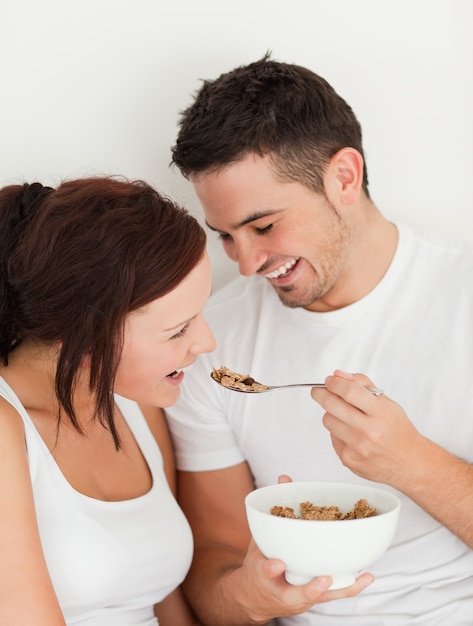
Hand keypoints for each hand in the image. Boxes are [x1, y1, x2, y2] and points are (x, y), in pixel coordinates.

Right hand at [231, 473, 373, 622]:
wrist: (259, 595)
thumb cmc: (262, 561)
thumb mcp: (260, 538)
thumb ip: (273, 509)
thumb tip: (284, 479)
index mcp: (264, 573)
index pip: (265, 572)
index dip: (271, 568)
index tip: (278, 564)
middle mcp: (283, 591)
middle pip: (297, 594)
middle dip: (311, 589)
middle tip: (324, 580)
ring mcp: (301, 597)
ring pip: (321, 597)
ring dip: (339, 588)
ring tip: (357, 577)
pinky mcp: (316, 597)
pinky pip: (335, 594)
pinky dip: (351, 586)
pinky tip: (367, 576)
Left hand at [311, 370, 422, 485]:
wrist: (410, 463)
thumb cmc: (398, 430)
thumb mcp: (388, 403)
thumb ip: (362, 385)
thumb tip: (337, 375)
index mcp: (381, 414)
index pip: (350, 392)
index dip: (335, 383)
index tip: (330, 380)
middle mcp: (369, 431)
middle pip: (332, 405)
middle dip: (320, 393)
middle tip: (319, 391)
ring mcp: (357, 447)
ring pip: (328, 420)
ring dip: (331, 413)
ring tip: (344, 415)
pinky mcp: (348, 459)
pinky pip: (332, 437)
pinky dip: (338, 431)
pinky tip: (352, 434)